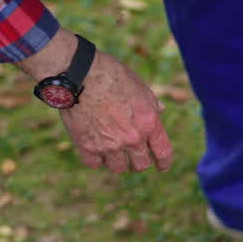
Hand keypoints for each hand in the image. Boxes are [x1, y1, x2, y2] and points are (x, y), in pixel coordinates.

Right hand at [18, 29, 171, 172]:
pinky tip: (95, 148)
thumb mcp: (139, 85)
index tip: (162, 166)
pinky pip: (95, 163)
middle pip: (141, 165)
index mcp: (148, 123)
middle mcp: (131, 138)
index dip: (164, 162)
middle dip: (139, 161)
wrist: (78, 73)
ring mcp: (109, 145)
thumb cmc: (111, 74)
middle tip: (133, 155)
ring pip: (118, 168)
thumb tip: (160, 111)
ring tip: (113, 150)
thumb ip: (151, 103)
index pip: (163, 153)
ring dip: (118, 161)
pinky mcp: (87, 146)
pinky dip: (96, 158)